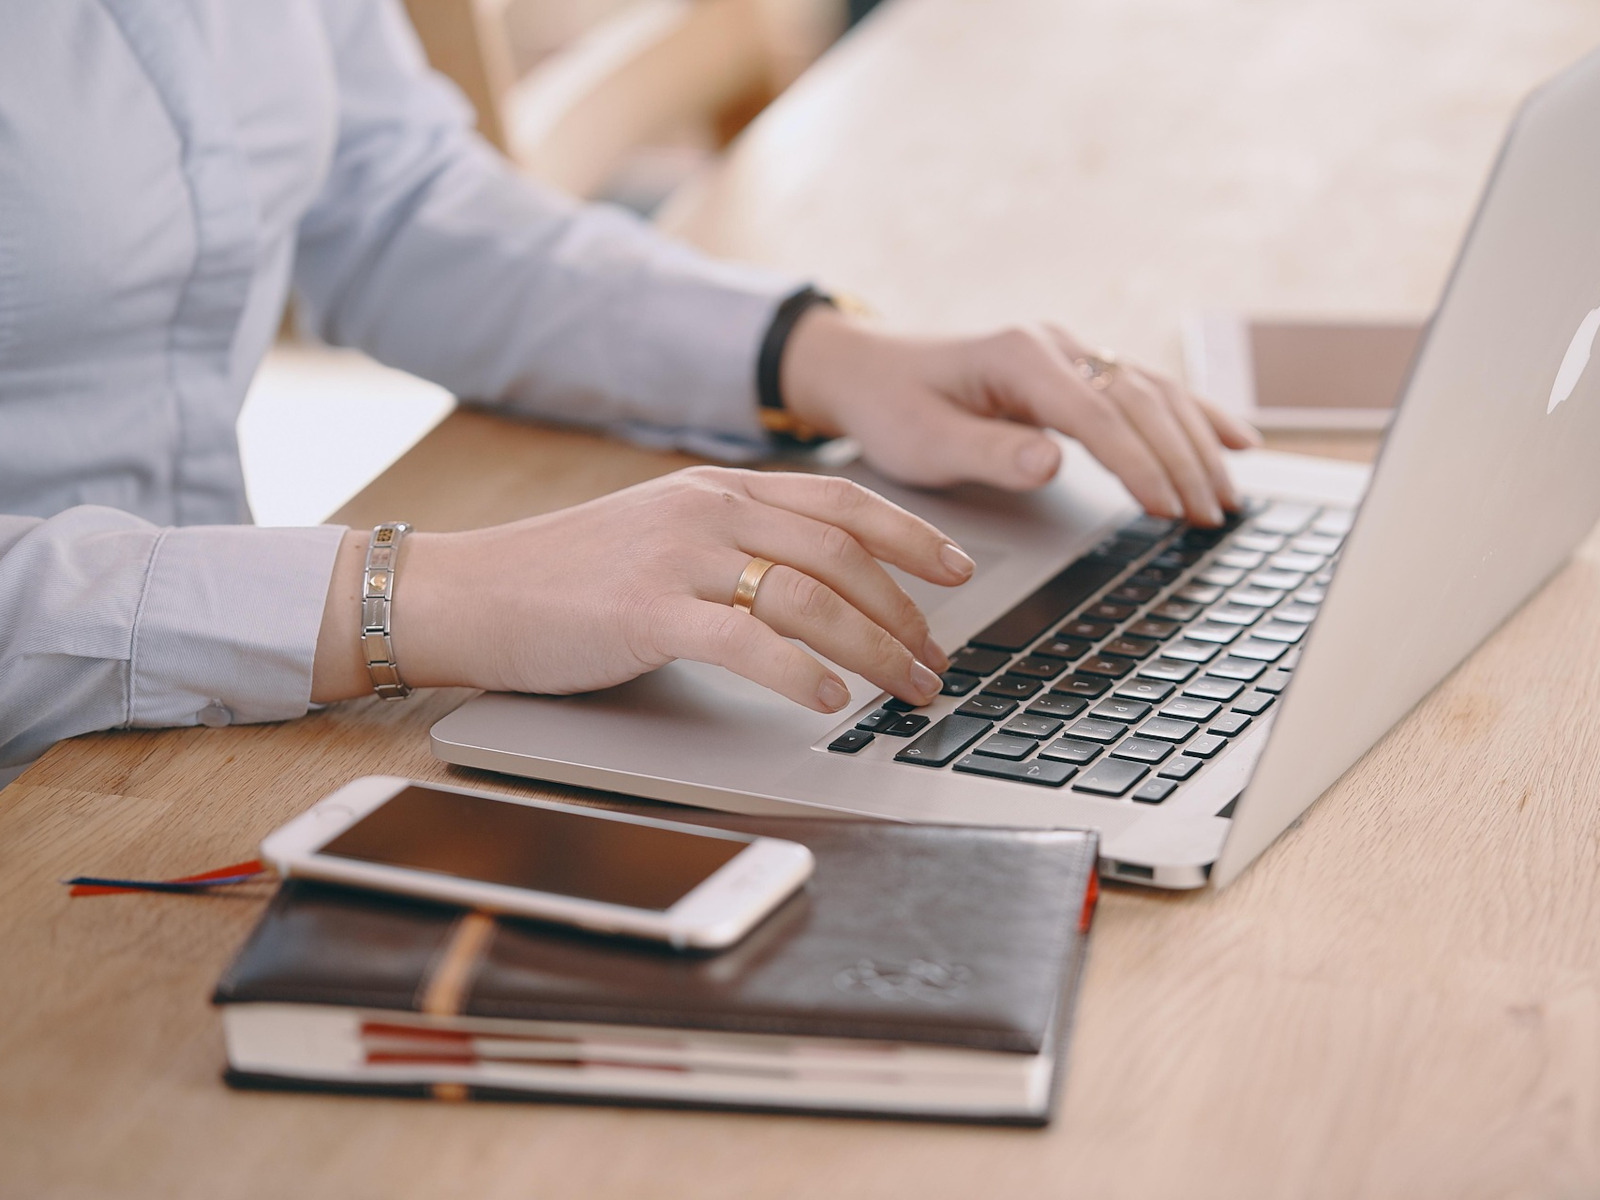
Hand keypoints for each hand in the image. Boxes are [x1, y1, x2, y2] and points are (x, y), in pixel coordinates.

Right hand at [312, 467, 973, 710]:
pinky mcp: (646, 614)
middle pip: (841, 554)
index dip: (911, 535)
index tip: (959, 570)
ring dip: (874, 649)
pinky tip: (832, 699)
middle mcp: (707, 510)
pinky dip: (800, 672)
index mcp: (718, 489)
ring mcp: (677, 558)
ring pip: (809, 597)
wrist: (470, 590)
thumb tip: (815, 585)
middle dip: (906, 612)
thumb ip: (733, 542)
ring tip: (907, 688)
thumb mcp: (661, 534)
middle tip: (938, 659)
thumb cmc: (566, 575)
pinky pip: (746, 642)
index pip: (841, 502)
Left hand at [781, 307, 1260, 525]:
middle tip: (1209, 516)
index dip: (1138, 463)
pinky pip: (1149, 391)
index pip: (1097, 414)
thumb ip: (989, 453)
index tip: (1167, 507)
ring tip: (1226, 498)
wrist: (870, 370)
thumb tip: (1052, 463)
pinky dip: (1196, 415)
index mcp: (1018, 356)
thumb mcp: (925, 443)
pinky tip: (1236, 440)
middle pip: (1140, 401)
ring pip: (1155, 393)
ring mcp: (1071, 354)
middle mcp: (1055, 346)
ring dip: (1197, 444)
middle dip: (1182, 460)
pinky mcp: (1077, 370)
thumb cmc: (893, 407)